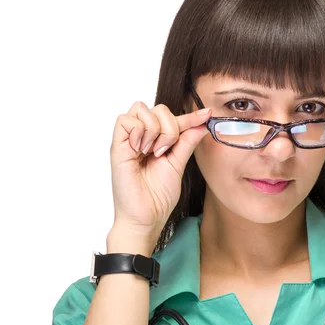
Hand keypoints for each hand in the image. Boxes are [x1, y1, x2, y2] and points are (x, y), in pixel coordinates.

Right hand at [110, 101, 211, 237]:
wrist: (147, 217)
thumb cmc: (159, 197)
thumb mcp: (178, 165)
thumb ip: (187, 143)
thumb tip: (201, 125)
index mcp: (158, 141)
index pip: (173, 119)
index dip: (191, 116)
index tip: (207, 114)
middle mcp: (143, 137)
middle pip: (158, 108)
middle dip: (170, 126)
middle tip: (166, 151)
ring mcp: (129, 140)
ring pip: (141, 108)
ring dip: (154, 129)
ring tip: (152, 152)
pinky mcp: (117, 146)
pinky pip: (125, 120)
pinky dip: (138, 131)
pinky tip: (141, 150)